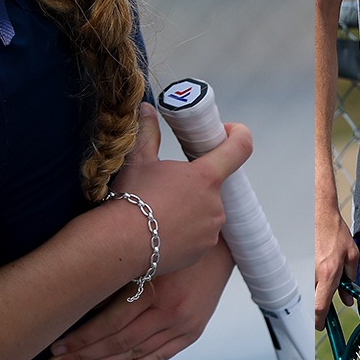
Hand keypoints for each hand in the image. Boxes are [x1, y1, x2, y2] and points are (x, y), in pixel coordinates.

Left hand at [46, 240, 233, 359]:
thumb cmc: (173, 240)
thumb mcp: (145, 253)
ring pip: (135, 352)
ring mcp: (183, 324)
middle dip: (84, 356)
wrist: (222, 245)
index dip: (80, 338)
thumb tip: (79, 298)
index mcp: (155, 286)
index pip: (110, 322)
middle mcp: (170, 310)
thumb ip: (117, 275)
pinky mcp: (192, 332)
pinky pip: (160, 356)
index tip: (55, 348)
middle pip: (119, 341)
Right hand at [105, 105, 243, 274]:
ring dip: (190, 206)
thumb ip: (147, 132)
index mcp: (205, 177)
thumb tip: (147, 110)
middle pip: (213, 183)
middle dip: (194, 181)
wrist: (119, 246)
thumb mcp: (137, 161)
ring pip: (205, 209)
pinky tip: (162, 229)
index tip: (224, 131)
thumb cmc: (130, 200)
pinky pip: (200, 233)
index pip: (240, 147)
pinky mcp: (203, 250)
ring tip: (160, 210)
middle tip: (166, 184)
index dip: (237, 134)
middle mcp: (216, 203)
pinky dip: (186, 229)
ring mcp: (211, 229)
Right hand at [313, 199, 358, 329]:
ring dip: (322, 287)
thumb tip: (348, 298)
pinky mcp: (301, 264)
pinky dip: (316, 278)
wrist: (320, 215)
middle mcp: (315, 274)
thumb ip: (351, 279)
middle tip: (335, 294)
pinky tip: (323, 264)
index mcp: (329, 273)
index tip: (323, 326)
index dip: (320, 320)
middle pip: (316, 300)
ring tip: (331, 270)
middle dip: (325, 301)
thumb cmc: (335, 232)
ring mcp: (306, 269)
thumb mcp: (352, 256)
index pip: (320, 306)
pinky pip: (309, 279)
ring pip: (313, 289)